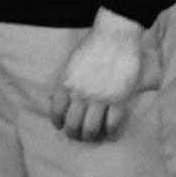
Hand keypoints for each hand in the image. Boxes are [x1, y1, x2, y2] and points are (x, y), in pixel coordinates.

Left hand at [49, 12, 146, 140]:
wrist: (114, 38)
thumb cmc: (91, 47)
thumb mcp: (70, 64)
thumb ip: (66, 82)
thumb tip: (62, 99)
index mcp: (65, 84)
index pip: (57, 111)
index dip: (58, 122)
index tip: (60, 126)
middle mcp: (80, 94)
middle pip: (73, 124)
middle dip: (73, 134)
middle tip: (76, 135)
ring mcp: (99, 98)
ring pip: (91, 129)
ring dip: (90, 137)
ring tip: (92, 137)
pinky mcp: (118, 100)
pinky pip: (113, 124)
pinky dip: (110, 133)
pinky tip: (109, 134)